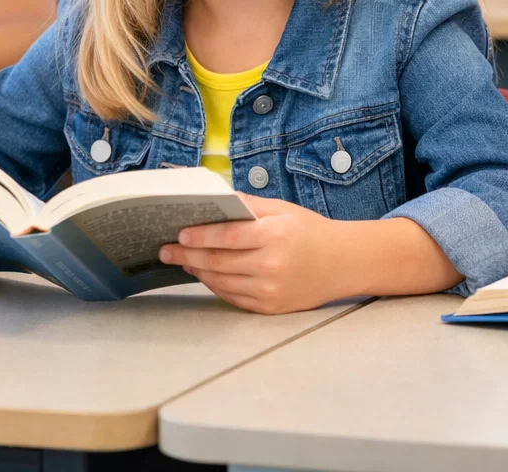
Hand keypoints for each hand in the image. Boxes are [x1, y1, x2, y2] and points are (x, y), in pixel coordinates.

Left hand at [158, 195, 353, 313]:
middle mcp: (271, 265)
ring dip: (198, 272)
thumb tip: (216, 199)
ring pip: (220, 282)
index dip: (199, 237)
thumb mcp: (283, 209)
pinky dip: (215, 286)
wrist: (342, 263)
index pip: (227, 237)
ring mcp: (269, 290)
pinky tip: (206, 275)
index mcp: (274, 236)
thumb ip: (249, 206)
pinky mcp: (269, 308)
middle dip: (186, 256)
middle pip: (217, 262)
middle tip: (166, 251)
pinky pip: (232, 297)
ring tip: (183, 262)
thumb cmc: (310, 231)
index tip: (179, 235)